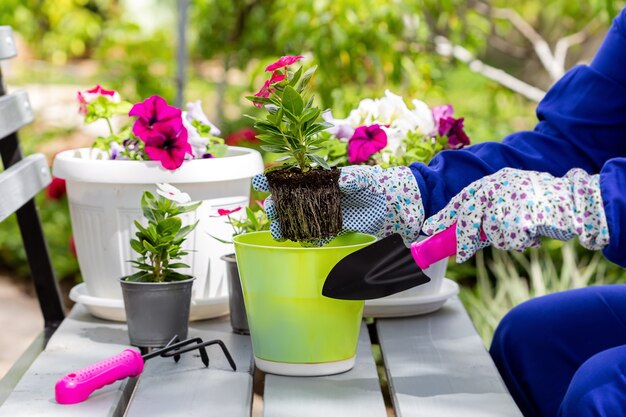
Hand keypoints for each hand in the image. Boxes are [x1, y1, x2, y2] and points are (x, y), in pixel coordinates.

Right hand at [252, 165, 424, 243]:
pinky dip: (308, 239)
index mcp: (328, 181)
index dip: (277, 181)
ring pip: (304, 221)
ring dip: (288, 225)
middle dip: (278, 206)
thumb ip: (353, 178)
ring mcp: (334, 215)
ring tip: (276, 231)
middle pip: (295, 203)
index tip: (259, 182)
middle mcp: (327, 198)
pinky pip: (321, 236)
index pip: (297, 180)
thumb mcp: (368, 177)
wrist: (410, 204)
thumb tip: (336, 180)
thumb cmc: (387, 184)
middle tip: (268, 211)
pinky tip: (297, 241)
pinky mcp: (344, 232)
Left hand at [422, 168, 608, 261]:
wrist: (574, 199)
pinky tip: (532, 232)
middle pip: (468, 220)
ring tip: (523, 230)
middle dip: (463, 241)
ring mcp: (506, 201)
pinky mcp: (518, 218)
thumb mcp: (510, 198)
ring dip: (504, 239)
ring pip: (490, 234)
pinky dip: (520, 242)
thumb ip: (488, 212)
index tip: (428, 229)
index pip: (461, 200)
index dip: (444, 217)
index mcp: (491, 182)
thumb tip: (463, 239)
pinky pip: (509, 241)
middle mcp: (495, 188)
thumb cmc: (540, 203)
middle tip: (461, 256)